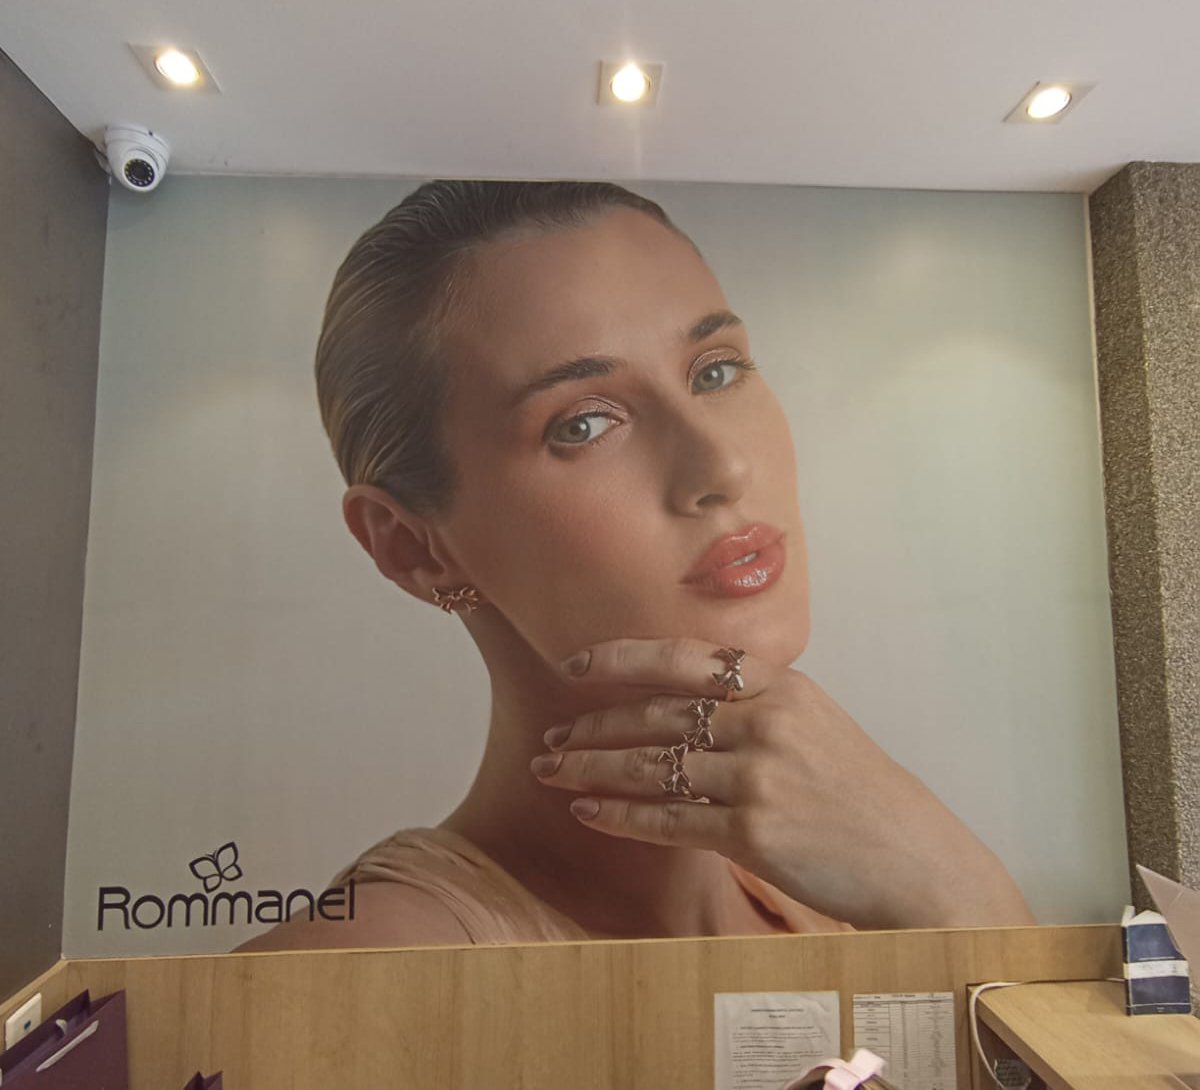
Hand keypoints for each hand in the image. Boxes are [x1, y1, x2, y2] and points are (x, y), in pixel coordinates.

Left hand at [532, 637, 1033, 930]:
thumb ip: (758, 706)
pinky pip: (670, 819)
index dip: (622, 659)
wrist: (916, 859)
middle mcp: (768, 721)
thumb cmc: (862, 794)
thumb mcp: (818, 724)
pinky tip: (588, 813)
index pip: (686, 658)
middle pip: (659, 713)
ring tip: (551, 771)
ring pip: (654, 765)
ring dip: (592, 769)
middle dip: (594, 725)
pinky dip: (622, 816)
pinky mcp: (754, 831)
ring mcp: (761, 776)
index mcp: (783, 686)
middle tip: (552, 735)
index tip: (574, 665)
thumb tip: (686, 702)